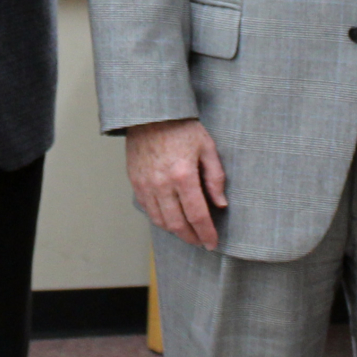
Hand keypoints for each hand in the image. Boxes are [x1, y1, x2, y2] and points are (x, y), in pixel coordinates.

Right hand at [126, 118, 228, 248]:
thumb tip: (220, 204)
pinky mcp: (135, 183)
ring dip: (175, 231)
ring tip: (188, 232)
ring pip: (160, 221)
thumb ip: (215, 178)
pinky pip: (148, 209)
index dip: (206, 233)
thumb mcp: (207, 147)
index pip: (197, 215)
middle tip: (201, 242)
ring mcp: (146, 185)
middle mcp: (162, 184)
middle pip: (177, 224)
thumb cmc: (181, 128)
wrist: (150, 114)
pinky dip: (160, 219)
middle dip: (191, 238)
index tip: (212, 243)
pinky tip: (171, 218)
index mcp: (184, 175)